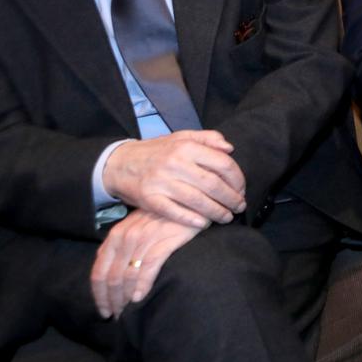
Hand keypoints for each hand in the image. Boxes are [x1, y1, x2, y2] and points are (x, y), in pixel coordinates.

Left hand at [90, 209, 203, 319]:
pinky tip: (141, 297)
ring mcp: (145, 237)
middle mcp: (126, 236)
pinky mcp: (165, 239)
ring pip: (128, 275)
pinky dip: (143, 285)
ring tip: (130, 312)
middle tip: (119, 316)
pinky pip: (149, 267)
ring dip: (126, 298)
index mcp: (115, 236)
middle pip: (112, 278)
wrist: (190, 201)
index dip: (99, 295)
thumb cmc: (163, 219)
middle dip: (113, 301)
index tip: (105, 311)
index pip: (99, 272)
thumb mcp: (137, 228)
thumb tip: (110, 277)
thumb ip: (122, 248)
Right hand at [102, 131, 246, 228]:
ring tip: (227, 217)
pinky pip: (175, 212)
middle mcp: (175, 163)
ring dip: (217, 212)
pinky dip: (192, 219)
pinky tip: (204, 223)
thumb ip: (208, 138)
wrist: (119, 163)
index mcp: (186, 147)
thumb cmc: (157, 151)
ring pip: (197, 200)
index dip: (237, 179)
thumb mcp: (182, 137)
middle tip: (239, 206)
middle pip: (213, 184)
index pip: (222, 164)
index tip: (242, 189)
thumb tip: (230, 148)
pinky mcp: (149, 199)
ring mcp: (161, 182)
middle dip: (231, 198)